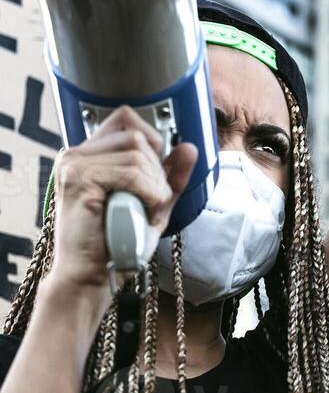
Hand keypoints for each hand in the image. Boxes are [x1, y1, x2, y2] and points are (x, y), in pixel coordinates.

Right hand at [48, 107, 196, 296]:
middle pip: (138, 136)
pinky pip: (131, 172)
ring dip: (154, 186)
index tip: (156, 172)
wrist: (92, 274)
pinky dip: (148, 192)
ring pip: (137, 154)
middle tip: (149, 201)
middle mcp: (78, 154)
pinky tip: (142, 209)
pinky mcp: (79, 179)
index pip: (126, 117)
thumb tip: (188, 146)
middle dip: (157, 171)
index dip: (151, 138)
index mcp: (91, 155)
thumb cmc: (118, 241)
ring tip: (142, 210)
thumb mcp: (154, 202)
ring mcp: (75, 164)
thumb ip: (170, 174)